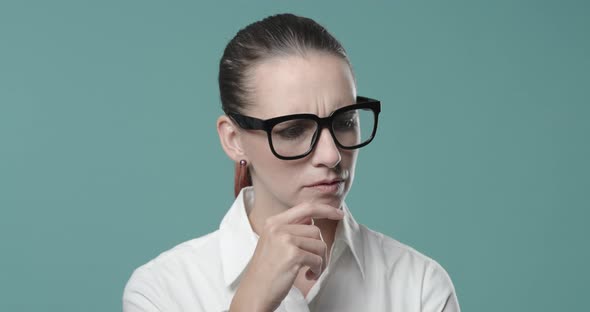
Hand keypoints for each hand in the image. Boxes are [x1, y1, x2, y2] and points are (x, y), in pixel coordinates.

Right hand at [229, 202, 343, 311]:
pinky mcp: (292, 255)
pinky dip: (317, 270)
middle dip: (320, 248)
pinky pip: (317, 259)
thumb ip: (291, 229)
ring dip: (320, 260)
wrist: (254, 293)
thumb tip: (313, 220)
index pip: (306, 207)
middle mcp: (278, 227)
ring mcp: (285, 240)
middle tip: (315, 263)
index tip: (339, 214)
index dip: (325, 209)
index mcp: (273, 222)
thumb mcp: (273, 242)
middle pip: (315, 230)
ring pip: (319, 244)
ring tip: (310, 271)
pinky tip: (308, 276)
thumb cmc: (266, 271)